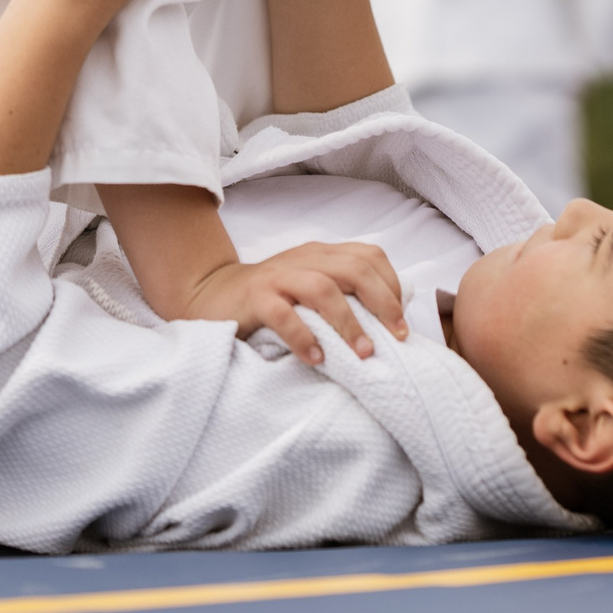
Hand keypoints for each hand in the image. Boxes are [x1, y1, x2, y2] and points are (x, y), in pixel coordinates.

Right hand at [180, 241, 407, 364]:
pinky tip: (317, 358)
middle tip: (396, 338)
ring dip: (348, 322)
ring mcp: (278, 276)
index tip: (401, 322)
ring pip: (323, 288)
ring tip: (363, 353)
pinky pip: (283, 314)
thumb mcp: (310, 288)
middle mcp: (303, 259)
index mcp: (322, 254)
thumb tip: (391, 322)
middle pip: (354, 268)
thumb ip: (343, 294)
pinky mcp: (255, 297)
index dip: (392, 286)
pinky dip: (304, 337)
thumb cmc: (272, 300)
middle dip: (382, 303)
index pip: (369, 256)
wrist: (211, 295)